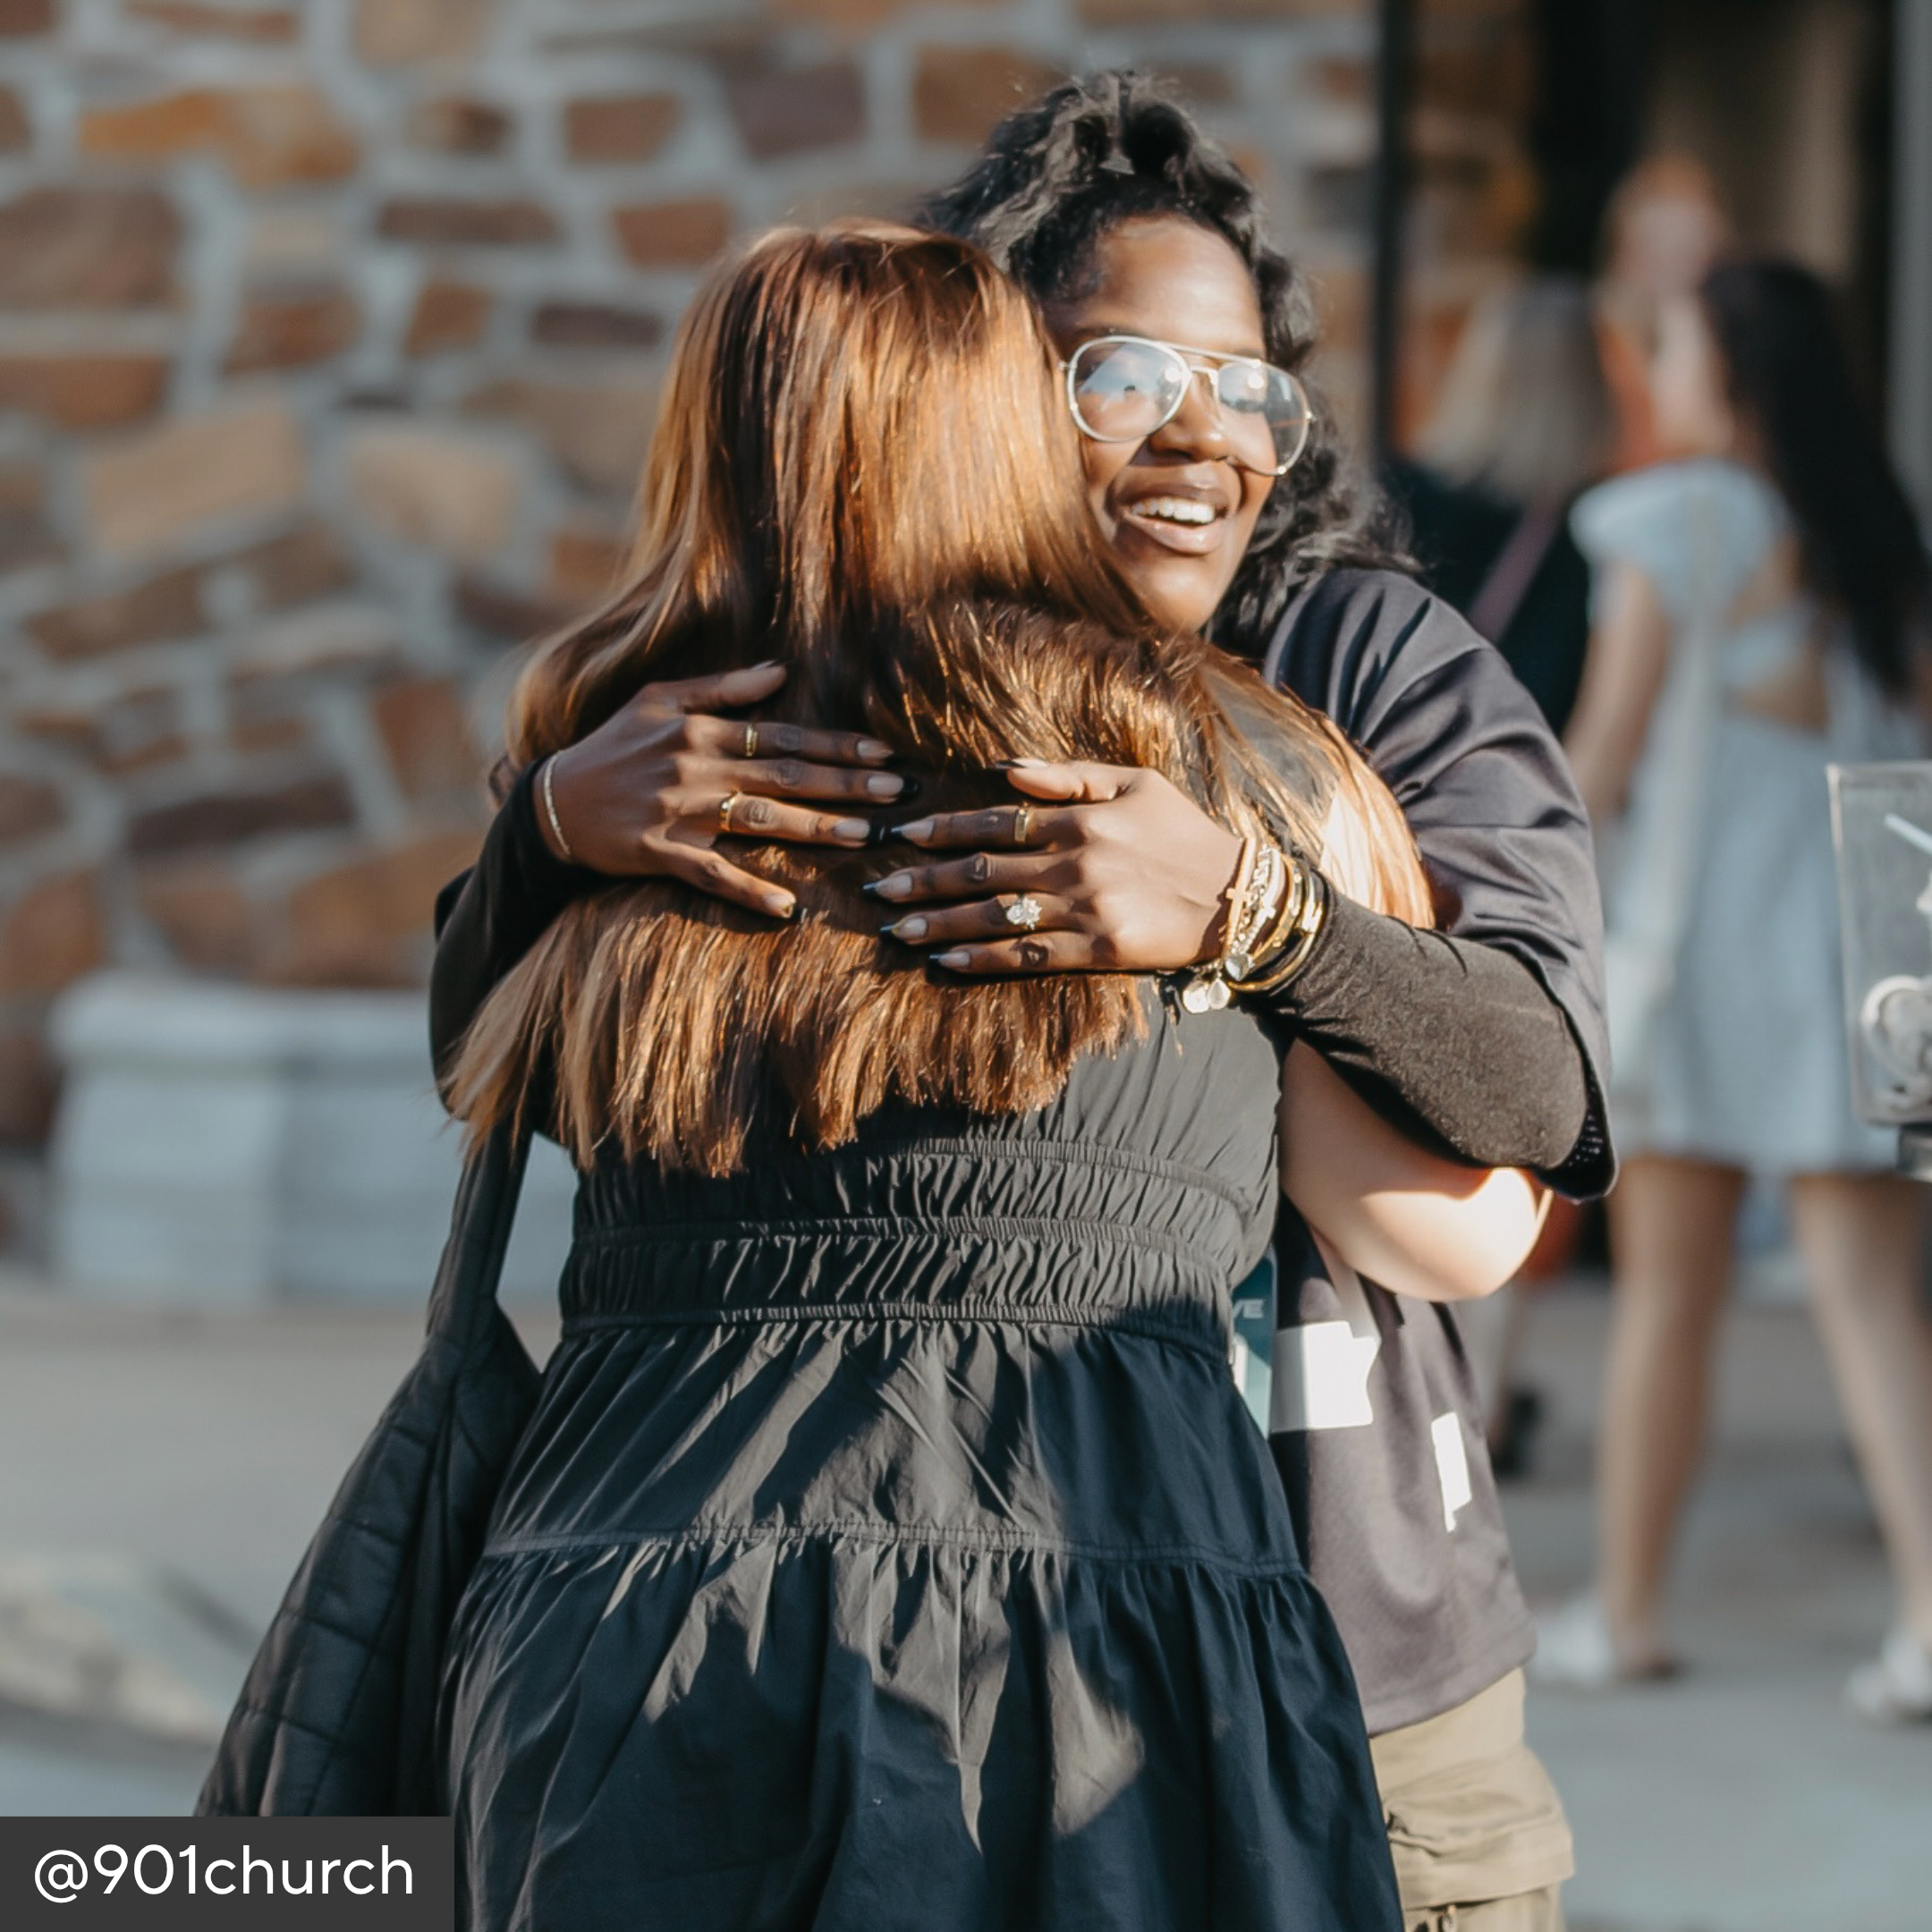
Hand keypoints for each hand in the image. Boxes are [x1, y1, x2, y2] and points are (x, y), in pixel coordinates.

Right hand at [541, 662, 907, 917]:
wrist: (553, 803)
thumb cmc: (611, 747)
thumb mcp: (657, 701)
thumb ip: (720, 688)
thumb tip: (780, 671)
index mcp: (699, 730)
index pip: (781, 735)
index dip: (833, 744)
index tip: (882, 753)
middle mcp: (694, 768)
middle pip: (783, 775)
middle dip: (843, 783)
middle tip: (895, 795)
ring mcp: (678, 813)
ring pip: (760, 819)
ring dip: (814, 828)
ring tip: (863, 836)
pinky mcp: (660, 853)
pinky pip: (711, 874)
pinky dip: (747, 891)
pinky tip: (787, 908)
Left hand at [871, 759, 1243, 973]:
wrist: (1240, 897)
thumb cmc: (1185, 833)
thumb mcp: (1136, 783)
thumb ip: (1069, 774)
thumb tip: (1004, 768)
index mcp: (1081, 817)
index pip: (995, 820)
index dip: (944, 829)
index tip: (902, 837)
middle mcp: (1076, 861)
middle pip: (983, 871)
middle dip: (926, 880)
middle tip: (880, 889)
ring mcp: (1085, 909)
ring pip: (995, 916)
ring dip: (940, 923)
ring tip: (898, 929)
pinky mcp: (1098, 950)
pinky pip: (1026, 955)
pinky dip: (982, 958)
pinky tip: (946, 960)